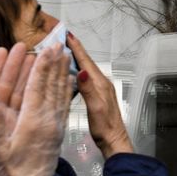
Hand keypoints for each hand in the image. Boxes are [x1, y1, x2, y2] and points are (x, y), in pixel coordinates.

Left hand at [0, 44, 30, 175]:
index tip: (4, 50)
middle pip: (9, 85)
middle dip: (18, 66)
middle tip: (28, 48)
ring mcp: (11, 123)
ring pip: (23, 94)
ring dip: (32, 76)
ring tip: (42, 59)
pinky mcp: (24, 132)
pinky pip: (34, 111)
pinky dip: (41, 97)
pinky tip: (50, 84)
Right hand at [0, 44, 73, 175]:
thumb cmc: (11, 172)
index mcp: (32, 123)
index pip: (37, 88)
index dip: (41, 67)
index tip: (44, 50)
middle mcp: (47, 121)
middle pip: (52, 86)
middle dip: (54, 63)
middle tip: (58, 44)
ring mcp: (56, 126)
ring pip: (61, 93)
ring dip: (63, 72)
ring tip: (65, 55)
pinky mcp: (59, 131)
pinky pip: (65, 105)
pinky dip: (68, 90)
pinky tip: (70, 80)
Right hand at [65, 31, 133, 156]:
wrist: (114, 140)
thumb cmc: (104, 127)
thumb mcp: (95, 108)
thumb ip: (89, 89)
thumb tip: (82, 70)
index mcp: (100, 84)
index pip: (86, 62)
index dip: (76, 48)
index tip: (67, 34)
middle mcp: (102, 83)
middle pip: (87, 62)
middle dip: (75, 49)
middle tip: (62, 38)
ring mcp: (101, 89)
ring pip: (87, 69)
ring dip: (76, 59)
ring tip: (65, 50)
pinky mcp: (98, 95)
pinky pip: (87, 78)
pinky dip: (78, 70)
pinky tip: (73, 72)